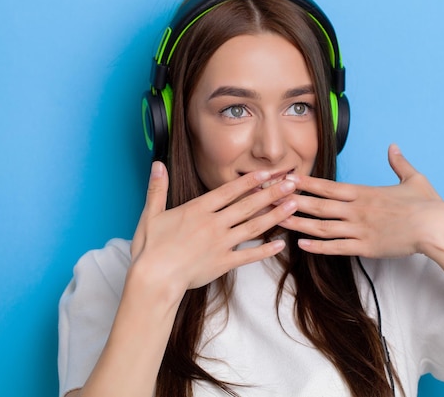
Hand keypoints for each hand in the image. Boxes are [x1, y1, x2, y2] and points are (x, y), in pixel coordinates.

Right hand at [130, 161, 297, 300]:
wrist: (154, 279)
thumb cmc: (150, 248)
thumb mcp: (151, 214)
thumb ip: (158, 188)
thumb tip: (158, 164)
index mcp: (198, 210)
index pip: (229, 191)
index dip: (250, 181)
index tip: (268, 173)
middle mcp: (213, 224)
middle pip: (248, 206)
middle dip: (272, 193)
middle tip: (292, 183)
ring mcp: (220, 244)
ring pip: (253, 227)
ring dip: (275, 216)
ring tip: (293, 206)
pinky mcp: (223, 263)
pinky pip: (249, 256)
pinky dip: (265, 250)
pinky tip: (281, 244)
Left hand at [279, 144, 443, 258]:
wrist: (437, 227)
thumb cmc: (427, 203)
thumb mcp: (413, 177)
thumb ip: (398, 162)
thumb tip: (393, 147)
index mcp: (364, 193)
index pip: (327, 186)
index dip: (305, 183)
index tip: (288, 179)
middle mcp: (356, 210)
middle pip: (317, 205)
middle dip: (292, 201)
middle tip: (272, 199)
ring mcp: (359, 229)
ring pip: (321, 227)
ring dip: (298, 223)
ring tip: (277, 221)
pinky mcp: (365, 247)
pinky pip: (336, 248)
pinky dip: (317, 247)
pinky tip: (301, 244)